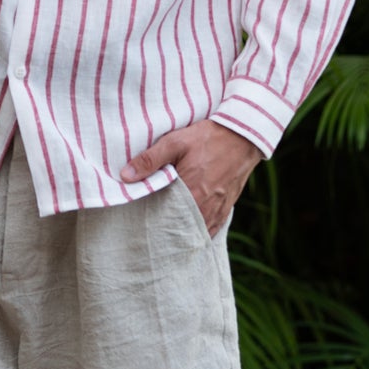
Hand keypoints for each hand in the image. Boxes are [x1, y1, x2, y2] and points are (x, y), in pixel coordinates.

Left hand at [121, 121, 260, 234]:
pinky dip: (197, 231)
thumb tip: (125, 176)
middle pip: (180, 231)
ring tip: (165, 233)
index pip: (165, 221)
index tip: (140, 224)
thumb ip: (149, 160)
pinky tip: (186, 229)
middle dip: (165, 232)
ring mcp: (218, 210)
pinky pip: (210, 229)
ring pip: (195, 232)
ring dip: (181, 232)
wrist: (243, 135)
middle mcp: (206, 207)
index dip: (152, 225)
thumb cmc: (208, 137)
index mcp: (191, 193)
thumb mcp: (175, 142)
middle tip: (149, 231)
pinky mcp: (226, 209)